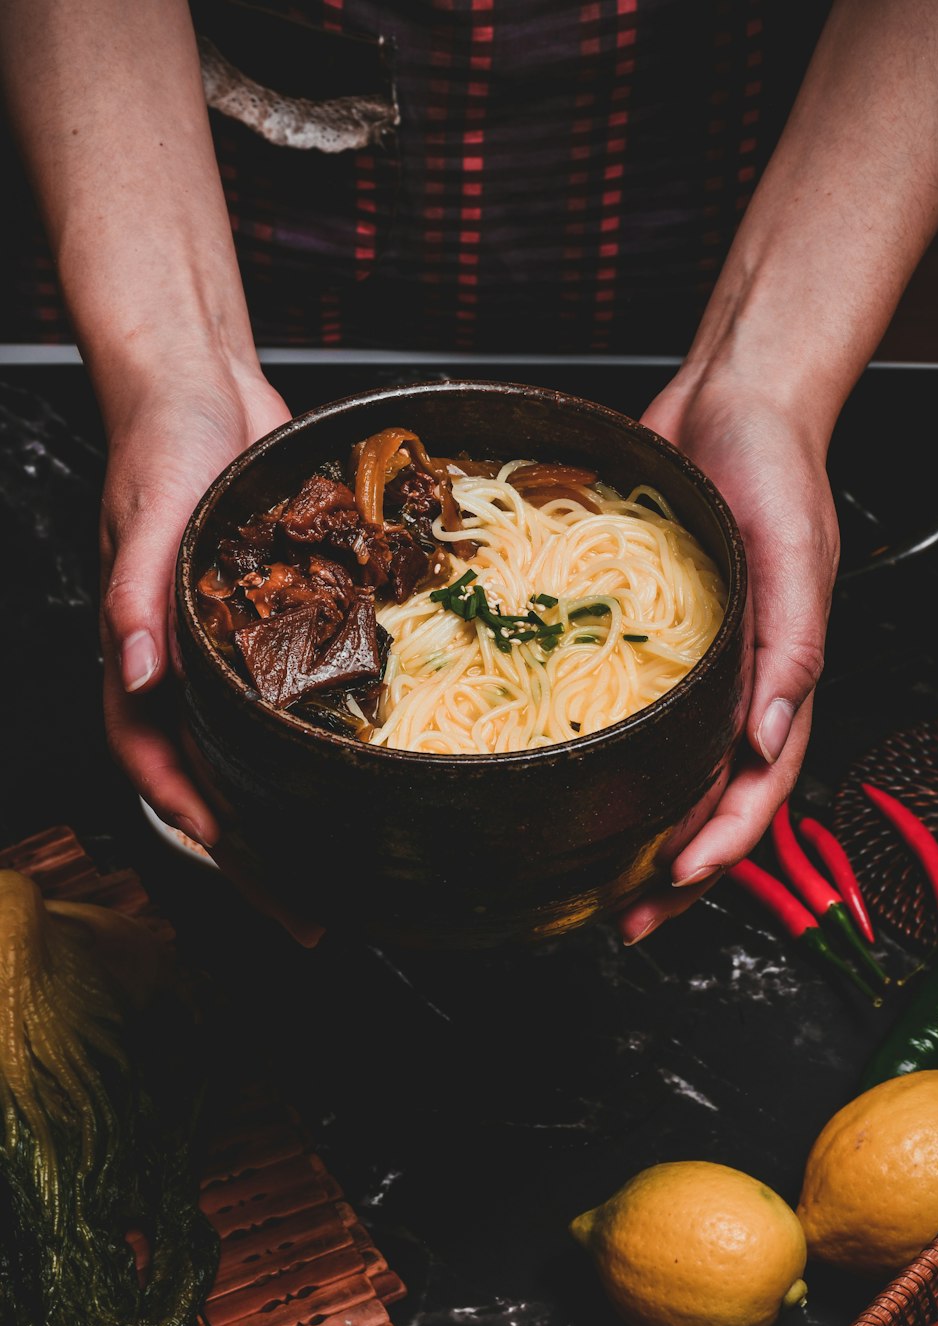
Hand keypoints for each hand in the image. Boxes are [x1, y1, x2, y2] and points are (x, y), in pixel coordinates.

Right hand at [98, 364, 290, 848]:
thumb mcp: (150, 515)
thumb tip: (131, 675)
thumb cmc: (160, 441)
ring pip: (248, 729)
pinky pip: (288, 676)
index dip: (181, 801)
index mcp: (140, 642)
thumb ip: (137, 596)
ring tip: (332, 834)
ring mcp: (226, 634)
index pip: (146, 746)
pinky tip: (357, 744)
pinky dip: (312, 718)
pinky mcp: (268, 608)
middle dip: (242, 826)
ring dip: (280, 784)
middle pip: (205, 758)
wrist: (203, 382)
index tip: (225, 843)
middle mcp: (182, 651)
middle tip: (295, 882)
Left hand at [617, 370, 839, 943]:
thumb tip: (771, 734)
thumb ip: (793, 644)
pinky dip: (612, 758)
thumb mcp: (798, 552)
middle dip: (678, 872)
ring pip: (671, 772)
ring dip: (641, 835)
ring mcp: (695, 668)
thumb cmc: (778, 470)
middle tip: (628, 923)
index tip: (677, 879)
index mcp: (781, 677)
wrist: (729, 402)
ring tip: (598, 886)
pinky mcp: (650, 641)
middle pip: (712, 800)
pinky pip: (633, 712)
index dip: (723, 842)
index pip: (758, 784)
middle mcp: (737, 684)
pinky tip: (574, 783)